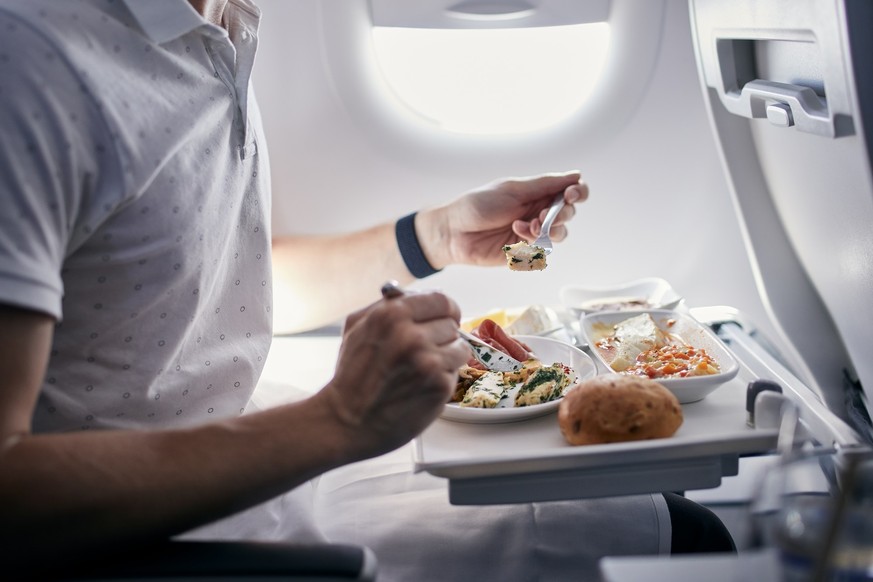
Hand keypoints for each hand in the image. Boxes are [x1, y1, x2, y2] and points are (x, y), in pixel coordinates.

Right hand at [320, 289, 469, 459]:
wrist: (347, 421)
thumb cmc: (352, 375)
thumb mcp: (357, 327)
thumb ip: (386, 305)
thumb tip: (416, 293)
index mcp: (392, 314)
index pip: (441, 300)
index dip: (445, 310)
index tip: (444, 318)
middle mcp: (411, 335)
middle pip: (452, 323)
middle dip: (441, 336)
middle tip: (424, 350)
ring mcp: (428, 361)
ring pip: (460, 347)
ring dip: (446, 357)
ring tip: (422, 369)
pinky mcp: (439, 385)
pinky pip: (456, 372)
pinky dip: (443, 378)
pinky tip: (421, 385)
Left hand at [417, 171, 588, 268]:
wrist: (454, 232)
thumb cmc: (478, 205)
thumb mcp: (512, 189)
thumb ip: (545, 185)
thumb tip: (576, 175)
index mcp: (537, 193)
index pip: (570, 191)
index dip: (578, 193)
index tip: (572, 194)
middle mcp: (538, 212)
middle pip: (568, 214)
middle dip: (562, 213)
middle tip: (543, 214)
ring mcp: (532, 233)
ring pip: (560, 234)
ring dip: (549, 229)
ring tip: (528, 226)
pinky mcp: (524, 252)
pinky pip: (542, 250)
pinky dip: (533, 242)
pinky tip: (516, 234)